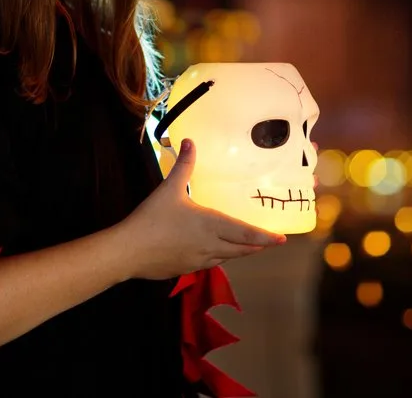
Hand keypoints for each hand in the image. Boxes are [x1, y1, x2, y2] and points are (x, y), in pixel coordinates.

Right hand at [112, 138, 286, 280]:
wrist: (130, 251)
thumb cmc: (152, 219)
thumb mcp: (169, 189)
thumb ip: (184, 166)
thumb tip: (189, 142)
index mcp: (211, 225)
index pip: (246, 233)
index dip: (265, 237)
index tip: (282, 239)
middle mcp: (211, 245)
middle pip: (242, 249)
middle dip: (257, 246)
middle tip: (270, 243)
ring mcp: (199, 260)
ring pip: (227, 258)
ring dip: (240, 253)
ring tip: (249, 248)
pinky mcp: (187, 269)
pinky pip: (210, 264)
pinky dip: (220, 258)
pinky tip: (215, 254)